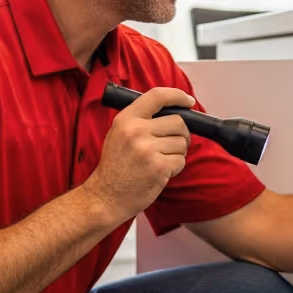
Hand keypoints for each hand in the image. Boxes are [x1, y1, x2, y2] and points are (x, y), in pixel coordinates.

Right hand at [84, 87, 194, 222]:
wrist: (105, 197)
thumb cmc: (115, 166)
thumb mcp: (119, 134)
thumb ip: (142, 120)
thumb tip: (174, 109)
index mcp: (126, 119)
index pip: (157, 96)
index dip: (177, 96)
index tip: (188, 101)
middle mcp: (136, 130)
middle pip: (178, 122)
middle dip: (181, 134)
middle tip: (170, 145)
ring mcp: (147, 149)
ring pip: (182, 142)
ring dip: (177, 153)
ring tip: (159, 161)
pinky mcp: (158, 166)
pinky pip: (181, 160)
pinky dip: (175, 167)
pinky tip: (160, 172)